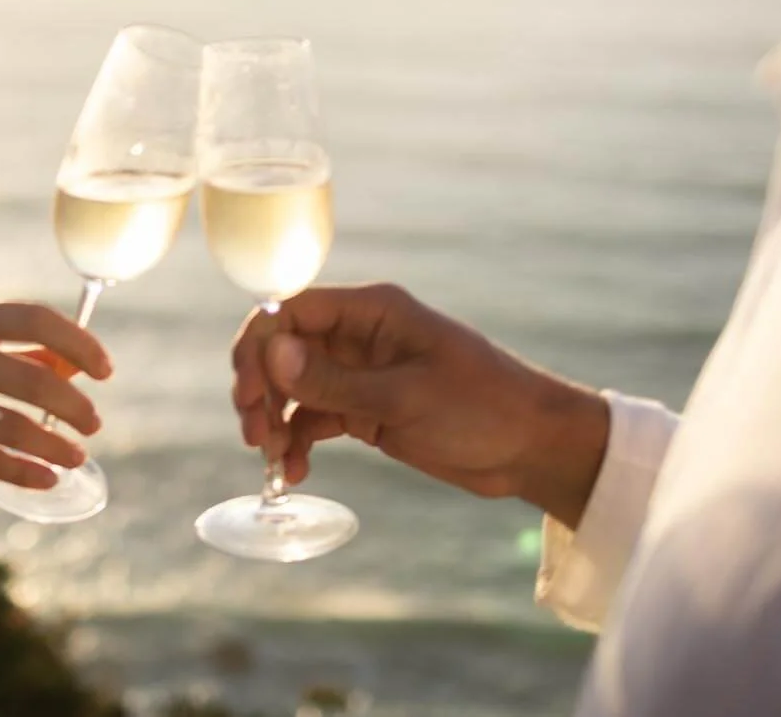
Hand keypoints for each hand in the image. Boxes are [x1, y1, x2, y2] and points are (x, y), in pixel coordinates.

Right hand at [0, 301, 111, 530]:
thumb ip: (15, 350)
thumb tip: (77, 365)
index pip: (33, 319)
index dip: (78, 343)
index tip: (106, 370)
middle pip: (32, 379)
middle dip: (74, 406)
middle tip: (94, 423)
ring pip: (12, 426)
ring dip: (54, 445)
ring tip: (77, 456)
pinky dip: (24, 472)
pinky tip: (48, 478)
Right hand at [231, 283, 607, 527]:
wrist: (532, 448)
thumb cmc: (482, 407)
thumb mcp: (405, 397)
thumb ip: (335, 380)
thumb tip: (271, 354)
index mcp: (371, 312)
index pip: (292, 310)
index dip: (260, 345)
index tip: (248, 392)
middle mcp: (358, 336)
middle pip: (283, 350)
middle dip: (260, 388)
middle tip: (254, 432)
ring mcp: (361, 373)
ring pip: (293, 388)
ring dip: (275, 419)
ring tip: (273, 458)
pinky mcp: (366, 410)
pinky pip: (315, 418)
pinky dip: (298, 441)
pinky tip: (294, 470)